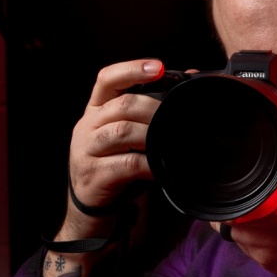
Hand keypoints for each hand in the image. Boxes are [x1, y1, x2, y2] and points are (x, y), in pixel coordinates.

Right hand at [58, 59, 165, 239]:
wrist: (93, 210)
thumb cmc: (117, 168)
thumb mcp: (130, 136)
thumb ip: (150, 110)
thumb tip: (190, 76)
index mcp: (95, 110)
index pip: (107, 78)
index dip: (132, 69)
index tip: (159, 67)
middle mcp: (86, 126)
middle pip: (122, 105)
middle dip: (155, 109)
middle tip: (178, 119)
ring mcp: (86, 151)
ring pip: (122, 132)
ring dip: (152, 135)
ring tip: (169, 142)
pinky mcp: (93, 176)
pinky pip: (126, 164)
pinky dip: (148, 164)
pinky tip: (160, 167)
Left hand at [213, 77, 276, 276]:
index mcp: (273, 199)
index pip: (221, 186)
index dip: (218, 171)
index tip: (228, 160)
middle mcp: (259, 230)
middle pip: (222, 202)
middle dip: (234, 184)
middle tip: (255, 171)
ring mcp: (260, 251)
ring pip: (232, 224)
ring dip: (244, 207)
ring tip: (269, 193)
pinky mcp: (266, 264)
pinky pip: (248, 240)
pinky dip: (258, 226)